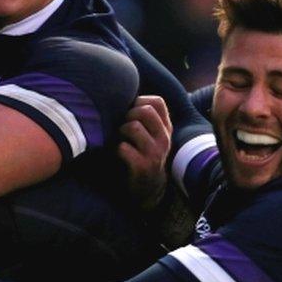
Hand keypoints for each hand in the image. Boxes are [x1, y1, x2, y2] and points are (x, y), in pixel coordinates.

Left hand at [118, 95, 171, 210]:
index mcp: (165, 127)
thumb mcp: (151, 135)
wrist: (149, 189)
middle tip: (121, 126)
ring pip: (133, 127)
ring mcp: (155, 153)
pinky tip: (117, 153)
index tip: (130, 112)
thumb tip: (122, 93)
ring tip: (118, 139)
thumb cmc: (143, 154)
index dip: (139, 101)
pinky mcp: (143, 166)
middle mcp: (164, 138)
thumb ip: (143, 116)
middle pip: (144, 111)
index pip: (157, 102)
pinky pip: (123, 148)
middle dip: (127, 115)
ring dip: (119, 131)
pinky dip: (116, 149)